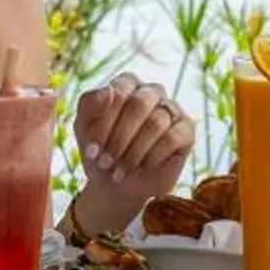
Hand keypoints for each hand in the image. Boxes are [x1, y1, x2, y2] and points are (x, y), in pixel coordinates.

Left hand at [71, 73, 195, 234]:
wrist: (117, 186)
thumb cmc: (100, 151)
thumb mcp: (83, 129)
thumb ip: (88, 104)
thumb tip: (108, 90)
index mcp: (126, 84)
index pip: (117, 93)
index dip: (103, 124)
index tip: (91, 151)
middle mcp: (151, 91)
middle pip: (138, 105)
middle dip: (119, 139)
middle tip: (105, 163)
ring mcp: (171, 109)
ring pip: (155, 123)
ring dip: (133, 152)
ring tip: (120, 171)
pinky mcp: (186, 129)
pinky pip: (171, 138)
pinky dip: (152, 157)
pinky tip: (141, 168)